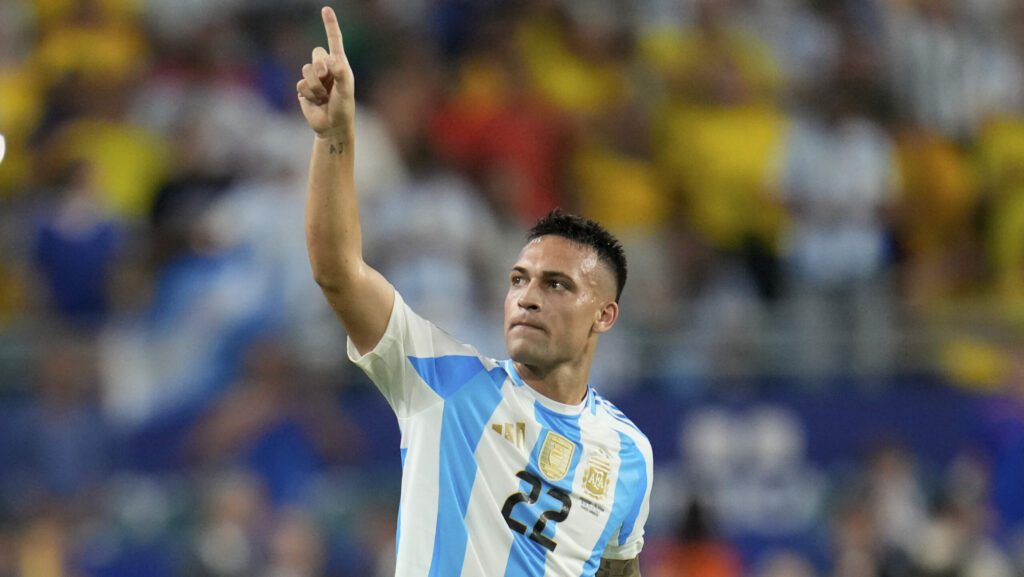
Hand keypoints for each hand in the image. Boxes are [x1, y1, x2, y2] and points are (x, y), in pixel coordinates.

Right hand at [297, 7, 354, 137]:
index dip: (330, 25)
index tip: (326, 9)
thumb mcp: (346, 91)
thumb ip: (341, 75)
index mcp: (340, 65)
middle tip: (327, 78)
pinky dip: (308, 94)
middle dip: (320, 66)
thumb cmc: (343, 108)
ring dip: (315, 85)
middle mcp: (326, 68)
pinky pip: (300, 84)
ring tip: (323, 97)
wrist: (331, 126)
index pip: (334, 41)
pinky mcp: (303, 89)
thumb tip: (333, 61)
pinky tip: (315, 102)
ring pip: (306, 69)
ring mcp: (314, 78)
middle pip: (316, 53)